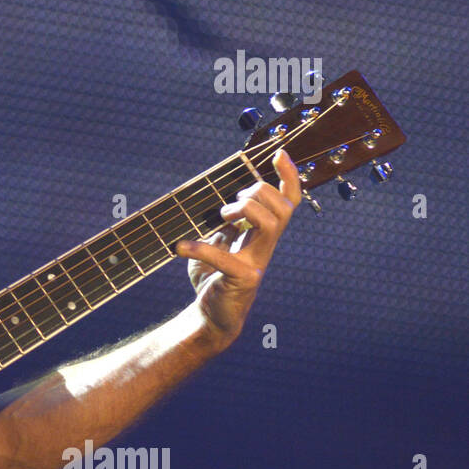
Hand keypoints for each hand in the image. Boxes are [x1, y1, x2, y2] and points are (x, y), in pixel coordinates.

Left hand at [177, 148, 300, 345]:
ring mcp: (257, 263)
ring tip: (220, 217)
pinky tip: (180, 247)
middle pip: (283, 208)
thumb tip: (215, 193)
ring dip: (245, 210)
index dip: (288, 177)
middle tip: (229, 206)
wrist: (210, 315)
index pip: (288, 202)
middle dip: (258, 193)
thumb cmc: (213, 276)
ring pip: (272, 224)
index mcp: (261, 234)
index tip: (279, 153)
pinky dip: (202, 249)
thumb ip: (220, 219)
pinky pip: (228, 259)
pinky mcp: (242, 280)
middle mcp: (265, 246)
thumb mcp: (215, 240)